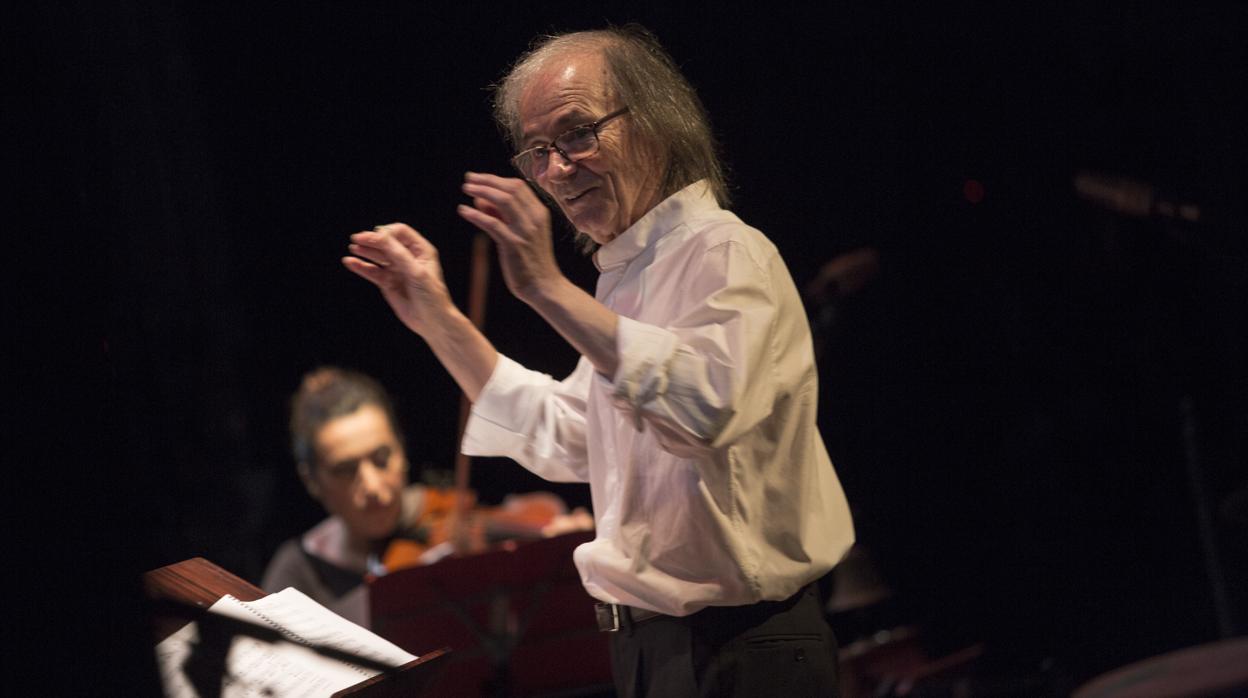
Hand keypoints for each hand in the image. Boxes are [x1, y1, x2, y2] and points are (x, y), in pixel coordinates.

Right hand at [342, 223, 455, 337]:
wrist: (431, 322)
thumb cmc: (431, 296)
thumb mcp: (416, 272)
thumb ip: (398, 253)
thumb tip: (380, 235)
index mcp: (421, 250)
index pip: (400, 232)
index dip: (387, 233)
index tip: (375, 237)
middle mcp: (408, 257)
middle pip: (386, 242)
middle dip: (372, 240)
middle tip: (357, 239)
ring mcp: (397, 270)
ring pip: (378, 256)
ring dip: (365, 251)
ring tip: (353, 247)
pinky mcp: (388, 282)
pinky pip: (372, 271)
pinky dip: (361, 266)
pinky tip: (350, 262)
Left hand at [458, 172, 563, 302]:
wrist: (545, 286)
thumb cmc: (531, 261)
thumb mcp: (521, 233)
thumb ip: (502, 215)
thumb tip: (480, 199)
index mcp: (539, 213)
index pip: (518, 186)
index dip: (496, 179)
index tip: (479, 178)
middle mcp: (534, 218)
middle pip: (510, 189)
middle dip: (487, 180)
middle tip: (468, 179)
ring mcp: (525, 231)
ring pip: (503, 201)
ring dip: (482, 191)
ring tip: (466, 189)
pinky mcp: (514, 245)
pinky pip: (493, 224)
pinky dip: (476, 215)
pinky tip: (464, 211)